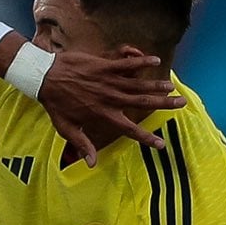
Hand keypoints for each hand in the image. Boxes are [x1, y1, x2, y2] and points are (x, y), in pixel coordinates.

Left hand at [39, 44, 185, 162]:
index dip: (146, 138)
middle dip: (163, 104)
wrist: (44, 78)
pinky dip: (141, 61)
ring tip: (172, 87)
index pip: (129, 130)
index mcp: (103, 115)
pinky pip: (126, 63)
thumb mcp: (66, 128)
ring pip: (138, 84)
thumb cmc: (55, 104)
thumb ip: (82, 145)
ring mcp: (108, 81)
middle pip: (142, 103)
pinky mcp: (104, 65)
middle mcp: (109, 99)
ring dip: (156, 85)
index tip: (161, 144)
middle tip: (181, 104)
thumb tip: (91, 163)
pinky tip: (156, 61)